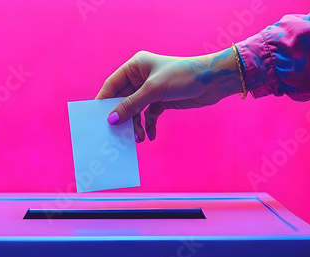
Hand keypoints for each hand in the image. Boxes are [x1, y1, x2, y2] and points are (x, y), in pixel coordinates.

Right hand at [95, 48, 241, 141]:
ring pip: (136, 110)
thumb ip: (131, 105)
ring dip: (135, 124)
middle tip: (117, 133)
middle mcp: (141, 76)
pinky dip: (148, 125)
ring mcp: (151, 89)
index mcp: (136, 66)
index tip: (96, 117)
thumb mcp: (153, 91)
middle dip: (123, 117)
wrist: (213, 81)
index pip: (113, 84)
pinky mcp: (161, 100)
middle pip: (123, 99)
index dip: (104, 101)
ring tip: (137, 138)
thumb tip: (111, 119)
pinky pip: (148, 115)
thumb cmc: (183, 76)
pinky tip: (149, 135)